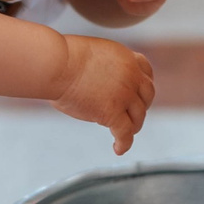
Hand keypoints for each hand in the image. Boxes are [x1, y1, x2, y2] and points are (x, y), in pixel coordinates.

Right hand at [52, 35, 154, 153]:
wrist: (56, 64)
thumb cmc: (62, 58)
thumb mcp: (93, 54)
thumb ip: (104, 67)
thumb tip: (96, 81)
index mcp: (125, 57)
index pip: (146, 72)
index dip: (143, 86)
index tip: (139, 94)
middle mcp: (131, 75)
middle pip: (147, 95)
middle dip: (141, 106)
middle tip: (131, 115)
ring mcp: (124, 94)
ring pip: (138, 116)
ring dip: (133, 126)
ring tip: (123, 134)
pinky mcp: (112, 112)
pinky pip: (125, 133)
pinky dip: (124, 143)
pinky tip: (118, 149)